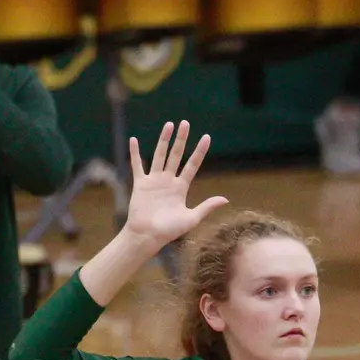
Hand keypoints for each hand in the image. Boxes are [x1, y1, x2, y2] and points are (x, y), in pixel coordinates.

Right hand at [122, 121, 228, 249]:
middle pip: (176, 155)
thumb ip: (207, 207)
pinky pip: (137, 165)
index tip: (206, 137)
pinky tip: (134, 140)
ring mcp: (154, 181)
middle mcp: (168, 181)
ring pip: (160, 155)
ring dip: (164, 140)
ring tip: (169, 125)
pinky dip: (135, 153)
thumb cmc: (169, 231)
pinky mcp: (140, 184)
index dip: (199, 151)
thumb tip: (225, 199)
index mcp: (181, 188)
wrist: (148, 236)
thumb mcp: (192, 218)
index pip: (192, 165)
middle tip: (185, 123)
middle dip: (181, 139)